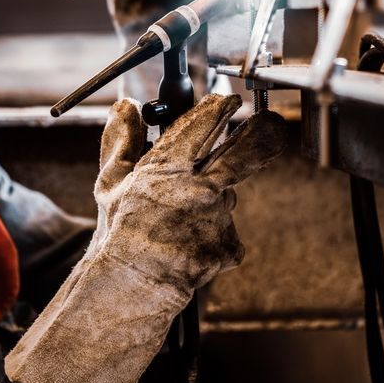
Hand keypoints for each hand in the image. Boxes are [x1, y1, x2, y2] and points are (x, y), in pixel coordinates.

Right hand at [5, 95, 285, 382]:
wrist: (132, 283)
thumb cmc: (120, 231)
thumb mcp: (112, 180)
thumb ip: (121, 141)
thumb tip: (124, 107)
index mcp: (168, 167)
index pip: (201, 126)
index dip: (218, 108)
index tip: (228, 98)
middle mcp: (197, 187)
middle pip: (243, 151)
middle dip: (262, 133)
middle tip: (271, 123)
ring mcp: (216, 218)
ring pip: (228, 197)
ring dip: (214, 202)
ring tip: (181, 222)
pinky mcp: (228, 244)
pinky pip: (228, 232)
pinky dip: (214, 235)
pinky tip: (189, 245)